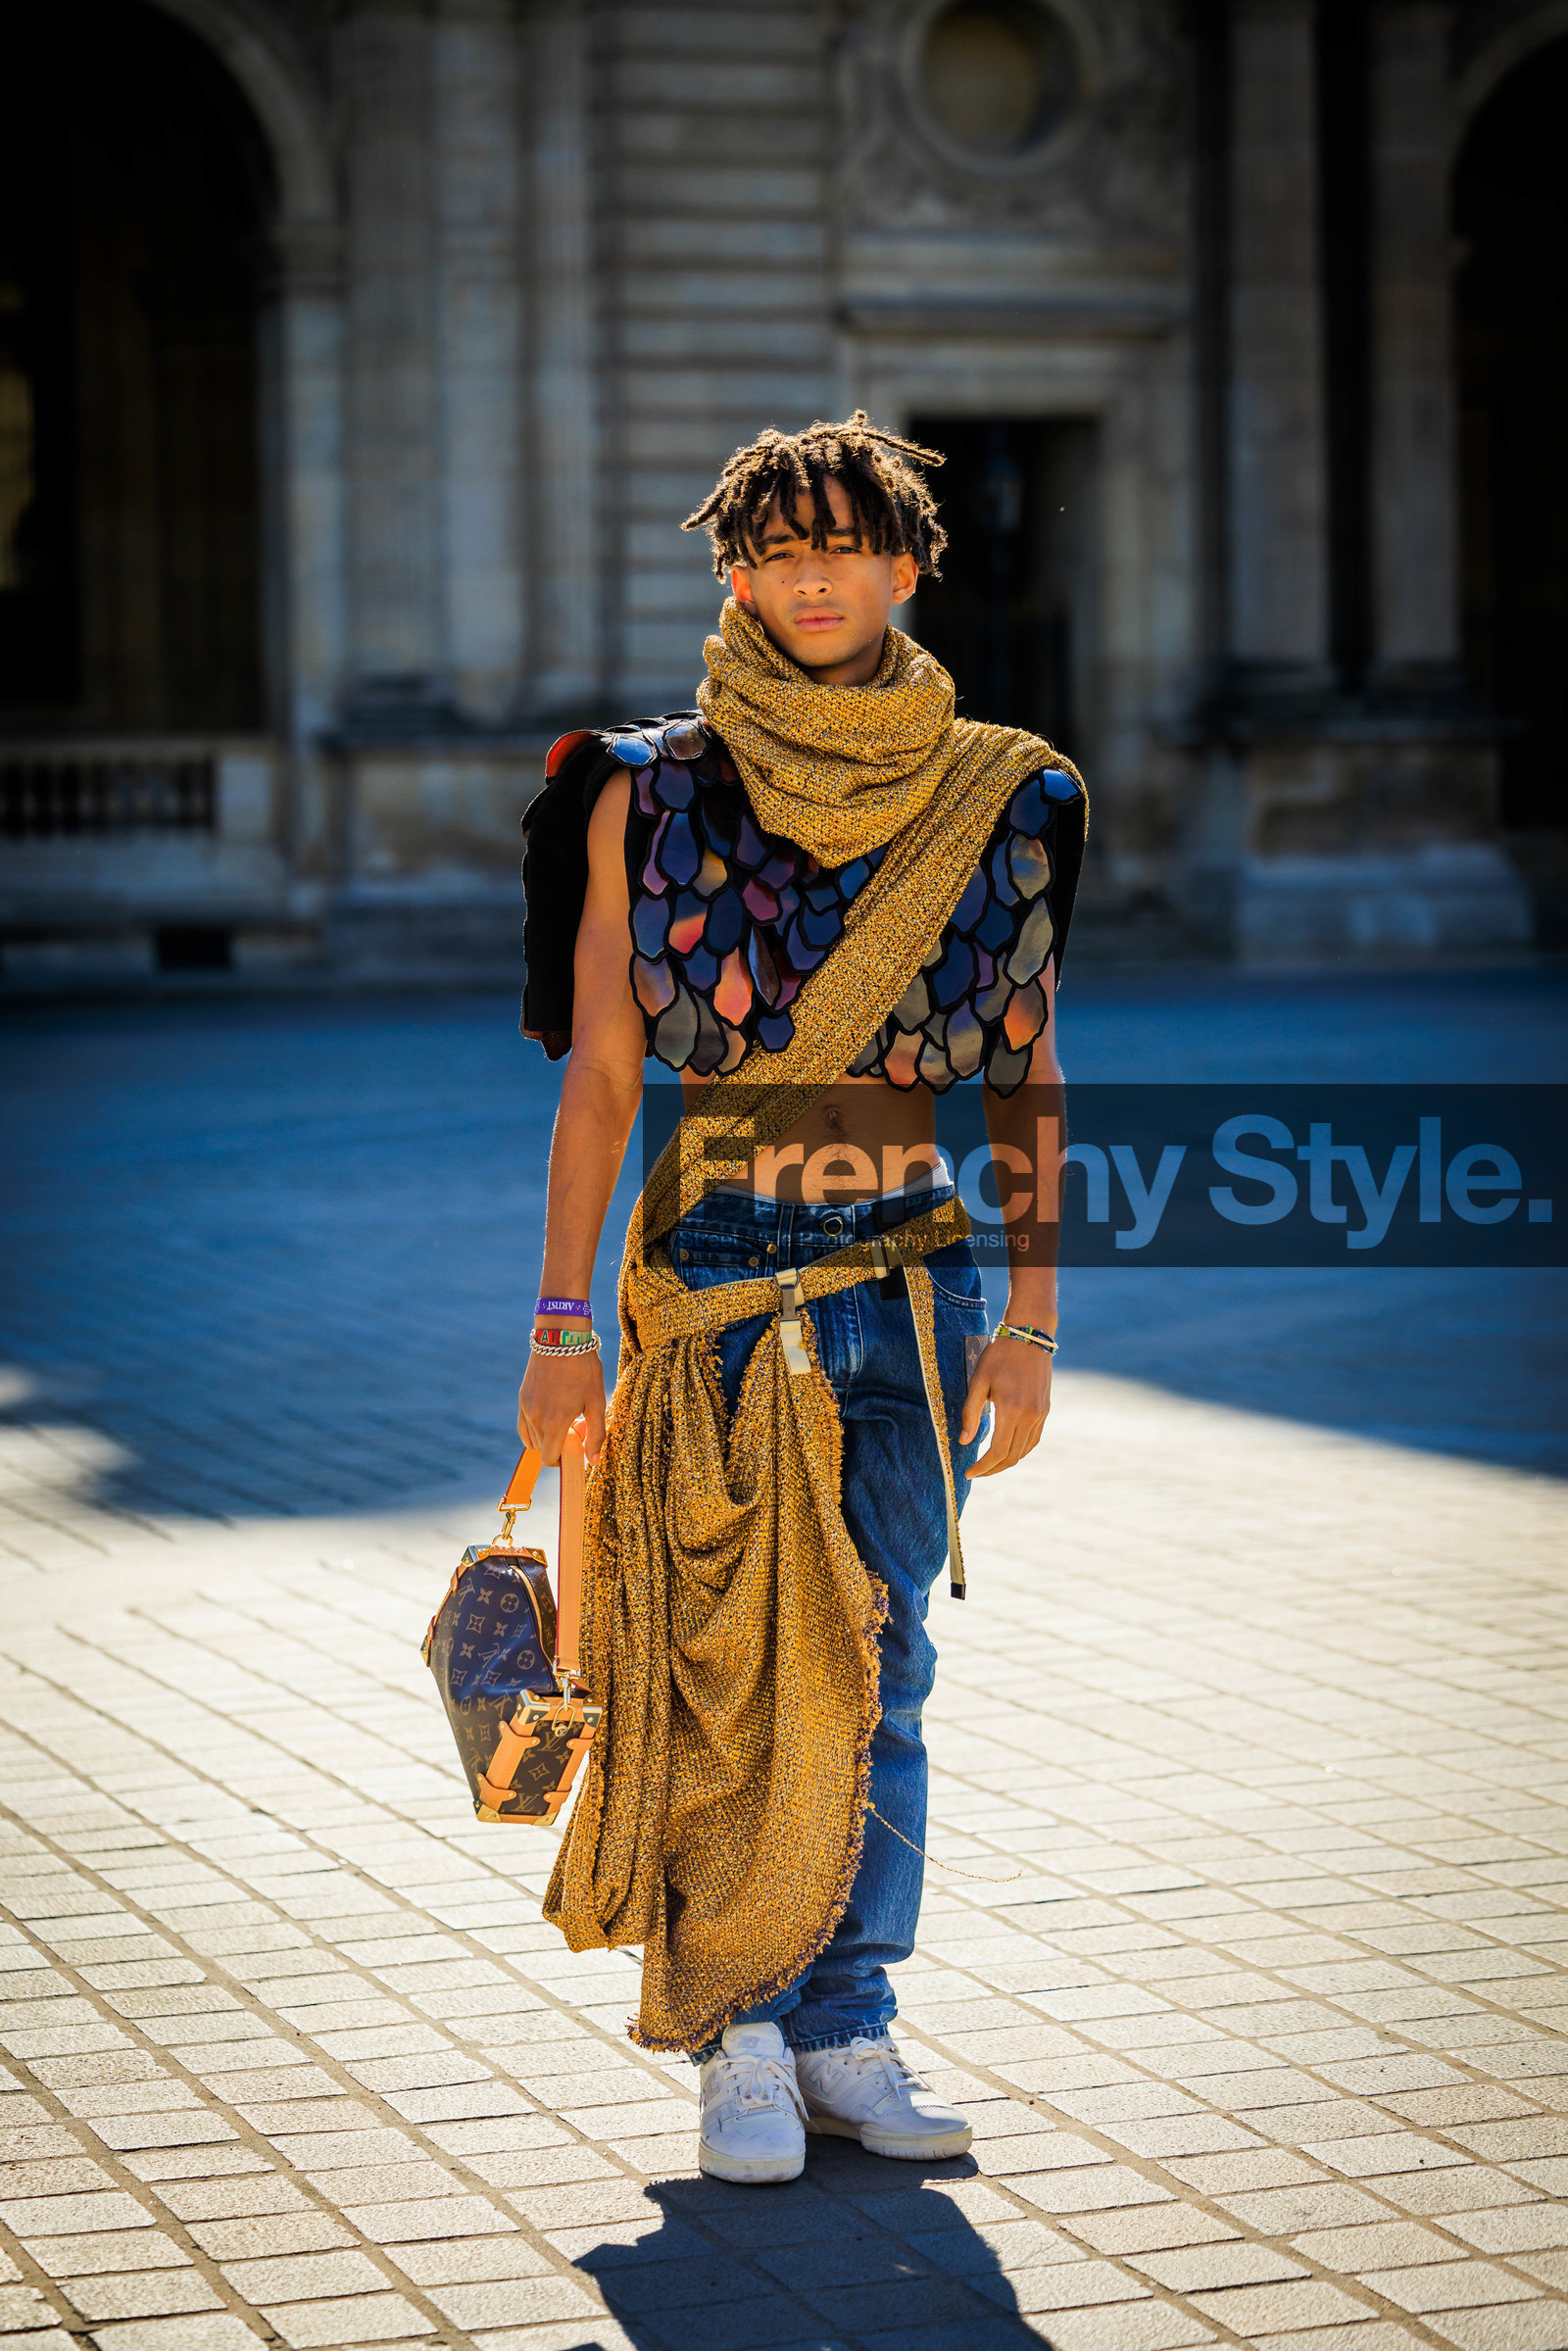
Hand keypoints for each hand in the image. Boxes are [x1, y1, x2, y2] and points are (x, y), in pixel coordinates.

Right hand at [518, 1349, 606, 1464]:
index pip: (549, 1459)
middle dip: (558, 1447)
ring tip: (564, 1419)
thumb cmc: (584, 1369)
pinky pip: (523, 1425)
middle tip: (575, 1430)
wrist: (561, 1338)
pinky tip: (549, 1417)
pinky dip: (534, 1429)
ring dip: (547, 1437)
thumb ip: (596, 1434)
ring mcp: (525, 1408)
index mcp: (554, 1423)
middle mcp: (535, 1418)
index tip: (575, 1451)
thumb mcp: (596, 1402)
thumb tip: (593, 1461)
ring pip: (532, 1438)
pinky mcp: (522, 1398)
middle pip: (542, 1449)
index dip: (562, 1461)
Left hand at [959, 1330, 1050, 1477]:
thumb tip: (964, 1441)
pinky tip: (1006, 1449)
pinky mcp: (1045, 1410)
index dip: (983, 1467)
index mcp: (1012, 1409)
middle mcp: (1030, 1416)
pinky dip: (1019, 1450)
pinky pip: (1033, 1439)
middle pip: (1012, 1457)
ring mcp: (1041, 1414)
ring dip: (1006, 1462)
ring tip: (988, 1464)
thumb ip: (971, 1413)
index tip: (969, 1473)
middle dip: (993, 1469)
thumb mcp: (978, 1381)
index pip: (998, 1451)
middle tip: (976, 1472)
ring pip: (1024, 1451)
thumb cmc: (999, 1355)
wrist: (1030, 1335)